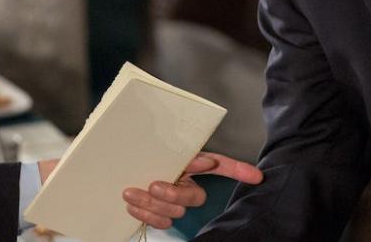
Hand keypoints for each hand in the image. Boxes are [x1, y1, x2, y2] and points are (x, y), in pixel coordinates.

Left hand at [120, 152, 262, 228]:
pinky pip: (159, 222)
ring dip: (152, 204)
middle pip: (195, 197)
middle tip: (155, 186)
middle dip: (174, 194)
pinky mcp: (158, 215)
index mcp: (190, 165)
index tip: (256, 176)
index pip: (221, 166)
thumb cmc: (137, 155)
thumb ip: (180, 154)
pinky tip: (131, 203)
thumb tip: (205, 161)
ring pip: (175, 212)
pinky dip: (144, 213)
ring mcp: (172, 202)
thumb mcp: (157, 149)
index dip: (239, 170)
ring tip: (131, 192)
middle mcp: (186, 184)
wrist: (113, 168)